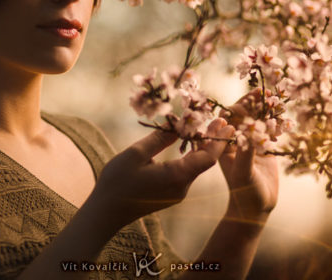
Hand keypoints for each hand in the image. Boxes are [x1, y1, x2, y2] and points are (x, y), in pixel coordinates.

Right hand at [92, 119, 232, 227]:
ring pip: (196, 166)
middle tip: (219, 119)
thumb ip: (159, 139)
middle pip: (205, 161)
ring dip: (202, 147)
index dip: (218, 140)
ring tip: (207, 126)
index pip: (208, 158)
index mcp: (176, 177)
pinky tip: (190, 142)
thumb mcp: (136, 154)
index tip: (225, 123)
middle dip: (212, 140)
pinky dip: (192, 156)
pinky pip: (187, 172)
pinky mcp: (171, 193)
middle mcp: (182, 187)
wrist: (106, 212)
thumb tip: (179, 125)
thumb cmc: (117, 182)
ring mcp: (177, 192)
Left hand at [217, 104, 278, 226]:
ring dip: (266, 110)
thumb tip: (249, 131)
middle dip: (254, 103)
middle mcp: (234, 141)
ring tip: (277, 99)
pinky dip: (275, 123)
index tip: (252, 96)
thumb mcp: (243, 172)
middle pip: (243, 116)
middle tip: (267, 90)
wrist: (256, 208)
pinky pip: (268, 131)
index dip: (240, 105)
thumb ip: (246, 153)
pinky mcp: (262, 149)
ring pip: (257, 121)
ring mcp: (248, 143)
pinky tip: (283, 116)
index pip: (229, 119)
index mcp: (223, 144)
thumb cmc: (245, 192)